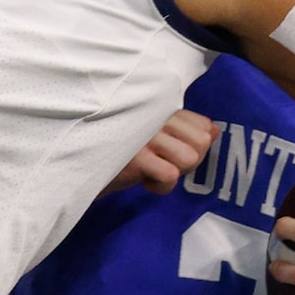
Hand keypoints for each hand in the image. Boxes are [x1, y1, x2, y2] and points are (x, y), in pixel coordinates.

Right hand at [103, 110, 219, 196]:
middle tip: (161, 163)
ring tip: (152, 170)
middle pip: (201, 142)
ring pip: (190, 158)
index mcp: (162, 107)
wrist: (80, 163)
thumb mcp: (157, 137)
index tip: (169, 152)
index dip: (193, 147)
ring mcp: (146, 135)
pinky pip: (170, 176)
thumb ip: (187, 130)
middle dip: (186, 161)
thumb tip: (214, 130)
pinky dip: (159, 187)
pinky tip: (144, 182)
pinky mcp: (136, 157)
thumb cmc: (120, 150)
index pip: (204, 126)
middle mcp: (156, 115)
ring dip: (173, 172)